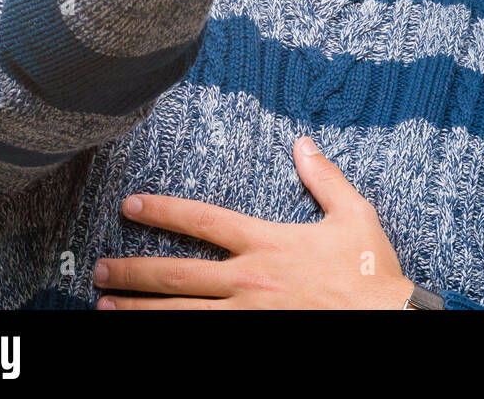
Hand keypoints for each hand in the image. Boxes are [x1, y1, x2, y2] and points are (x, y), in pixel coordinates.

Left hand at [93, 136, 413, 308]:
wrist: (384, 319)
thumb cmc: (370, 270)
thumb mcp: (354, 214)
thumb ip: (324, 179)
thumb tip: (304, 144)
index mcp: (267, 242)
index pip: (202, 221)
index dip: (162, 210)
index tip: (131, 204)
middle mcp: (248, 279)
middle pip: (177, 275)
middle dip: (133, 271)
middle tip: (98, 270)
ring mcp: (247, 315)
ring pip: (179, 314)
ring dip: (138, 310)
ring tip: (103, 307)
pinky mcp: (252, 339)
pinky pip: (203, 337)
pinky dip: (169, 336)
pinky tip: (142, 337)